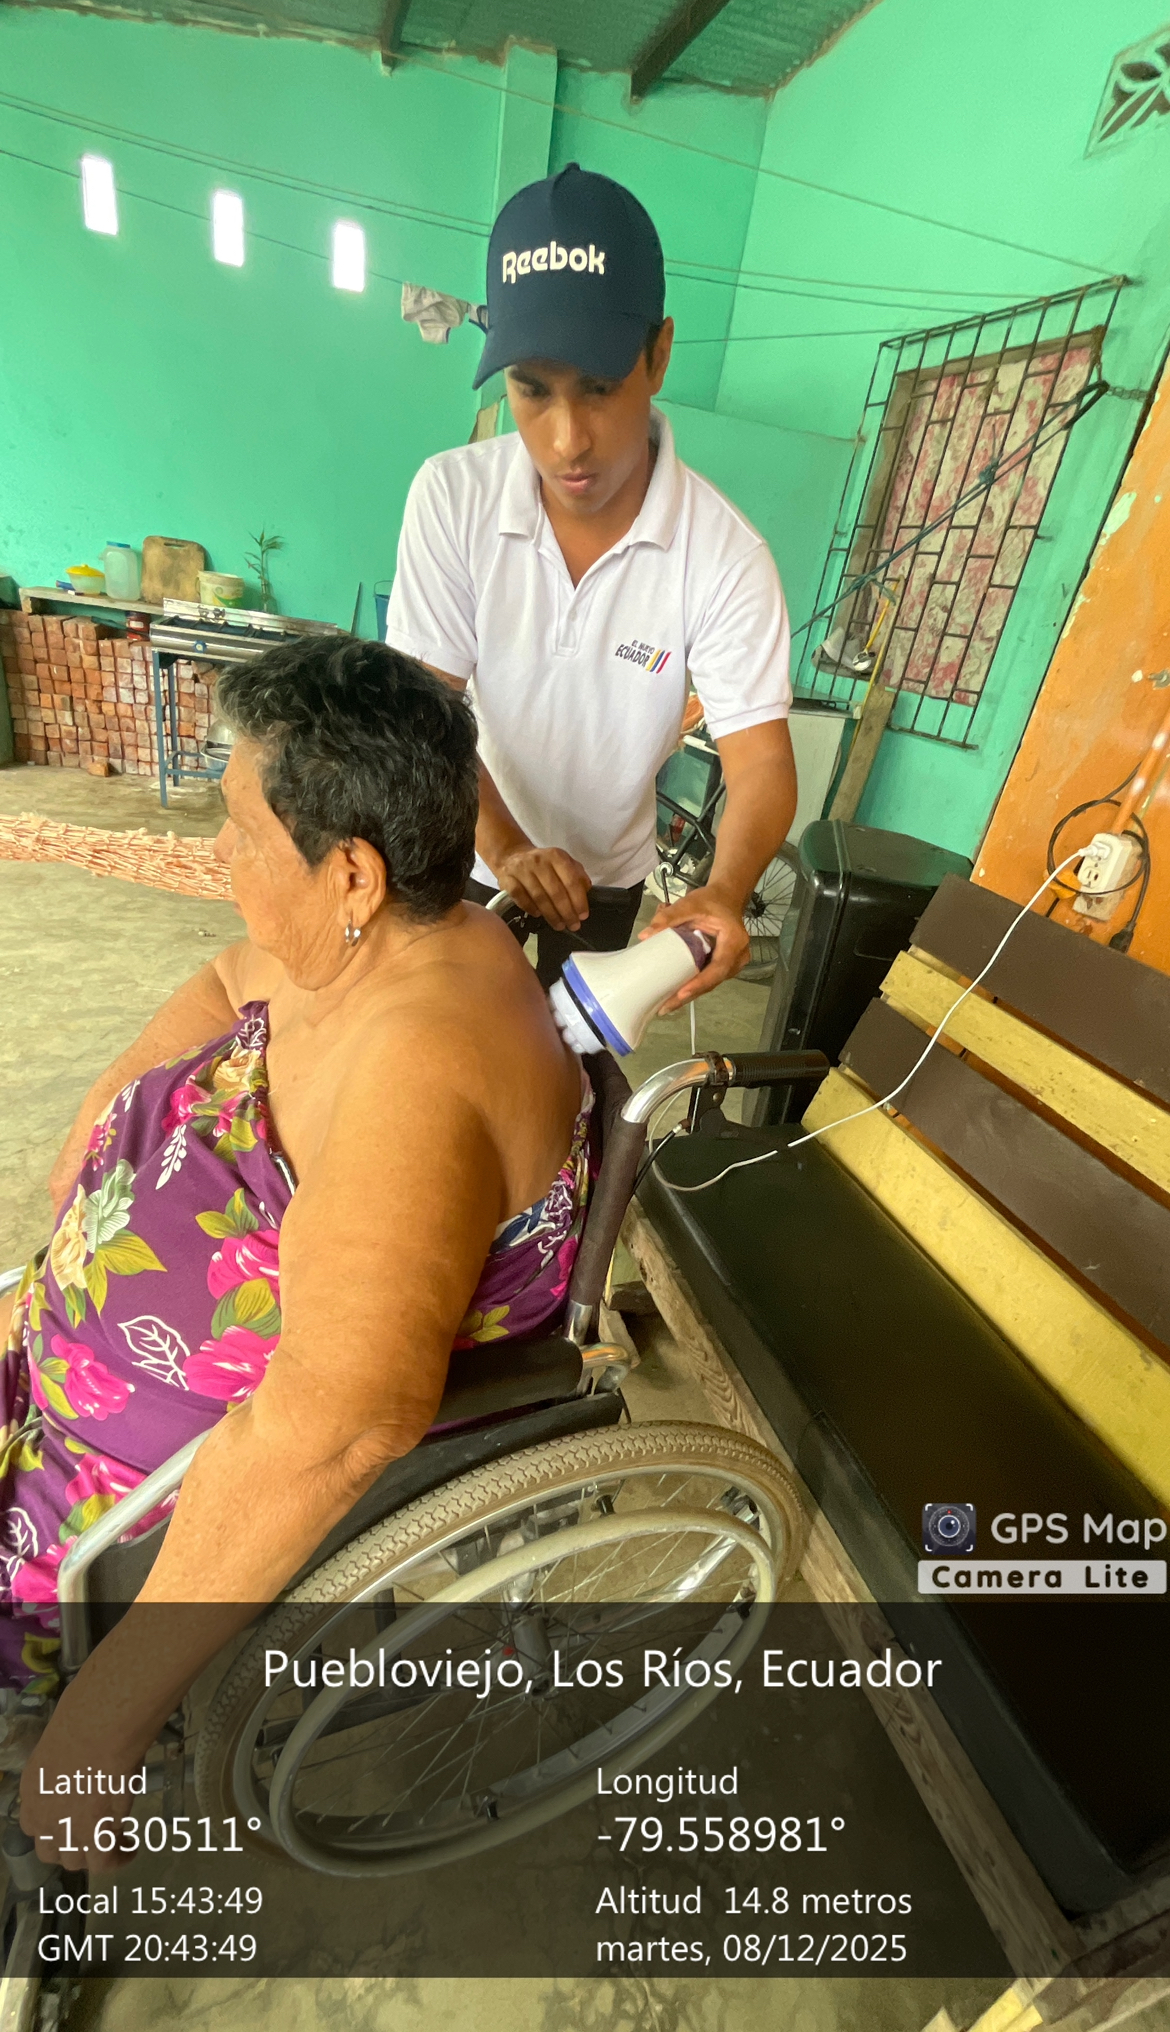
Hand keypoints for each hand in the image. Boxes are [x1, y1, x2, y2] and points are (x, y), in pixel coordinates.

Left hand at [20, 1686, 150, 1870]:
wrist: (99, 1729)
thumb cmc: (85, 1718)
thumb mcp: (63, 1743)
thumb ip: (67, 1763)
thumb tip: (83, 1761)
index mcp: (32, 1790)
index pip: (36, 1824)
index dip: (55, 1825)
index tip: (74, 1818)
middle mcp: (43, 1817)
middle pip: (51, 1850)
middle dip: (71, 1847)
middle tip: (93, 1834)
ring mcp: (66, 1830)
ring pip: (76, 1861)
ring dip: (94, 1855)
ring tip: (115, 1844)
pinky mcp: (94, 1836)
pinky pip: (105, 1861)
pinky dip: (119, 1857)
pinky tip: (130, 1848)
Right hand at [494, 846, 591, 932]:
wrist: (512, 856)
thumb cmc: (543, 864)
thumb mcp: (563, 863)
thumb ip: (577, 875)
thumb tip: (586, 891)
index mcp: (556, 856)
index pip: (571, 880)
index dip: (578, 900)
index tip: (582, 915)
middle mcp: (539, 861)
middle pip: (556, 891)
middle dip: (567, 912)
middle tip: (573, 925)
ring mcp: (521, 870)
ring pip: (539, 897)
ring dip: (551, 915)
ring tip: (559, 925)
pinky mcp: (507, 879)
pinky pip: (520, 898)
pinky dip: (531, 908)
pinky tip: (538, 915)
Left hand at [642, 885, 749, 1011]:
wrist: (726, 899)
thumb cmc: (711, 901)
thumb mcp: (690, 904)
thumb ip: (669, 917)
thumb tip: (645, 935)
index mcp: (734, 940)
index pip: (718, 968)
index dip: (700, 982)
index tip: (681, 993)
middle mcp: (738, 956)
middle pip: (713, 981)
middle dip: (689, 995)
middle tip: (665, 1007)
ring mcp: (733, 964)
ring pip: (710, 983)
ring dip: (689, 994)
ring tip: (666, 1004)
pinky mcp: (724, 967)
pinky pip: (708, 979)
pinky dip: (692, 986)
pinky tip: (674, 994)